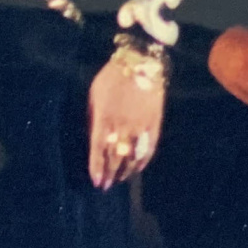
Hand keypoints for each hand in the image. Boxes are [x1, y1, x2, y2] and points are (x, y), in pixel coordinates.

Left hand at [88, 51, 164, 188]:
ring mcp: (140, 126)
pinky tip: (138, 168)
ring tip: (120, 179)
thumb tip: (93, 137)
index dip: (97, 168)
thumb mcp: (94, 94)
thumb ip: (93, 117)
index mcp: (104, 118)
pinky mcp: (154, 123)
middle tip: (107, 186)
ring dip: (125, 171)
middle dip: (110, 174)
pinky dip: (143, 161)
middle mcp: (122, 126)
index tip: (96, 182)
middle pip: (115, 157)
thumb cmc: (112, 75)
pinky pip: (149, 147)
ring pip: (132, 156)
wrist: (141, 60)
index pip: (98, 151)